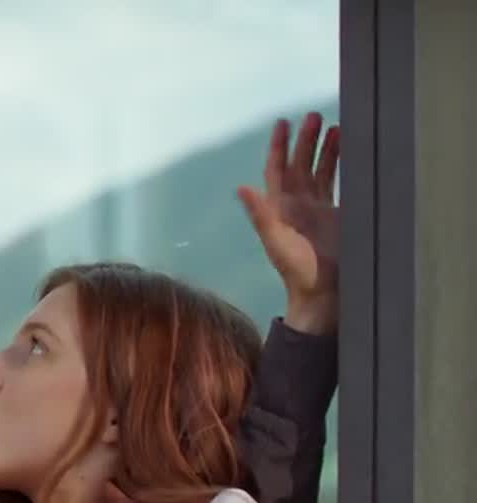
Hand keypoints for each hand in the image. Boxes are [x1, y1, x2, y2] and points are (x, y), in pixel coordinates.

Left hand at [237, 112, 339, 334]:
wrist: (322, 294)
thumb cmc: (297, 271)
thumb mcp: (276, 242)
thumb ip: (261, 215)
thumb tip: (242, 187)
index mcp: (280, 207)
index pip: (277, 169)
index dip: (279, 146)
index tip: (282, 122)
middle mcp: (297, 205)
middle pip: (300, 164)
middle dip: (306, 140)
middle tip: (314, 115)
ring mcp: (318, 210)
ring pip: (321, 171)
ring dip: (327, 150)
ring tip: (338, 126)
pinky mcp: (337, 216)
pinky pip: (339, 185)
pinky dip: (343, 168)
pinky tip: (353, 153)